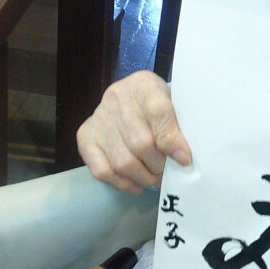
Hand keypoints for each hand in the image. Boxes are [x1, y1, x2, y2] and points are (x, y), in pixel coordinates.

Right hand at [76, 71, 191, 193]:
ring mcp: (98, 117)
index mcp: (144, 84)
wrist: (130, 98)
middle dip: (158, 165)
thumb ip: (179, 127)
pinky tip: (136, 184)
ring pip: (122, 161)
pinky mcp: (85, 136)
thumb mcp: (173, 105)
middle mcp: (117, 97)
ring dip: (142, 177)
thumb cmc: (158, 104)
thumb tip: (182, 159)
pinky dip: (122, 183)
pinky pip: (102, 170)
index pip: (158, 112)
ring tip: (154, 179)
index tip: (184, 160)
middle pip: (140, 143)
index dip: (172, 141)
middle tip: (167, 173)